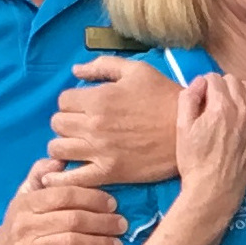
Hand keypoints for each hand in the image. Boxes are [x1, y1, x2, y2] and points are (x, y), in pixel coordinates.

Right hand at [0, 158, 127, 244]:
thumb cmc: (16, 229)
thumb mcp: (22, 199)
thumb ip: (40, 176)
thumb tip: (61, 159)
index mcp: (26, 204)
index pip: (64, 194)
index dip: (92, 197)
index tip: (113, 203)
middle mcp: (26, 226)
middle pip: (72, 219)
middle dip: (102, 221)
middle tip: (122, 224)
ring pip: (72, 243)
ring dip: (101, 244)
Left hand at [47, 57, 180, 186]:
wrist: (188, 131)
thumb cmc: (164, 97)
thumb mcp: (137, 71)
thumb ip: (103, 66)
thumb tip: (75, 70)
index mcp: (98, 99)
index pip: (62, 101)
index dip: (72, 102)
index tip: (84, 107)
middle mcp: (93, 125)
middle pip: (57, 124)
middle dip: (66, 122)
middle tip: (82, 125)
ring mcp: (99, 151)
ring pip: (57, 149)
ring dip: (64, 145)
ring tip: (78, 145)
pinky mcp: (108, 173)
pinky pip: (72, 178)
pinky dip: (62, 176)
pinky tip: (65, 171)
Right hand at [176, 74, 245, 205]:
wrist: (214, 189)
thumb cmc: (195, 161)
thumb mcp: (182, 128)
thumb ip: (188, 99)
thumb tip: (199, 81)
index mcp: (219, 107)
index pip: (214, 79)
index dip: (204, 84)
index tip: (201, 94)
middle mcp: (242, 110)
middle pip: (233, 81)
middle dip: (221, 85)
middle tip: (214, 98)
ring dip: (241, 88)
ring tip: (232, 97)